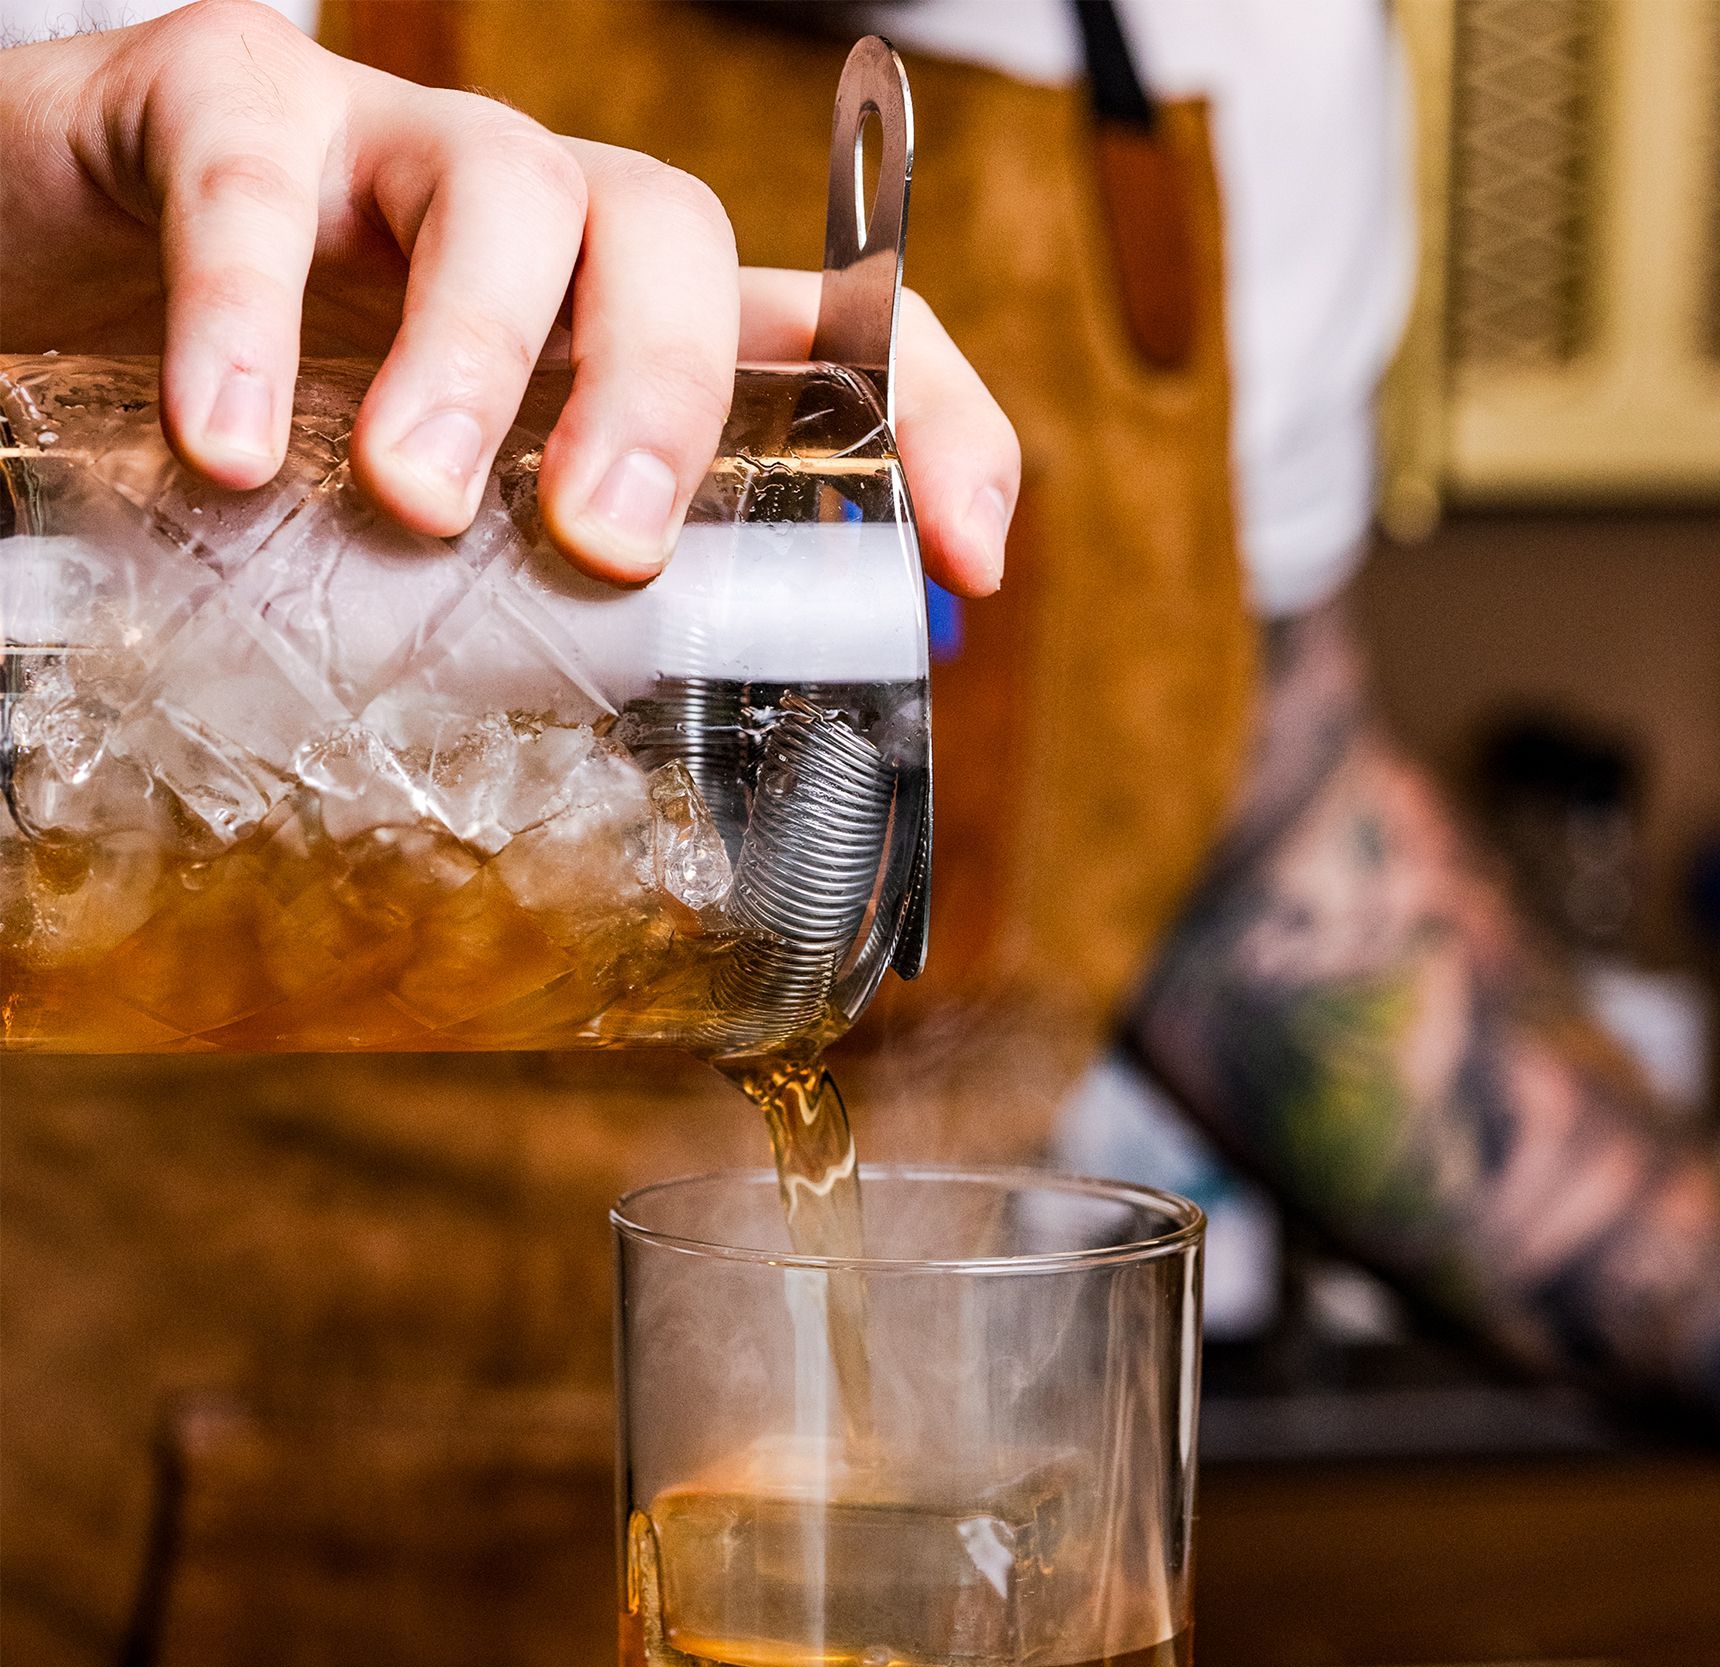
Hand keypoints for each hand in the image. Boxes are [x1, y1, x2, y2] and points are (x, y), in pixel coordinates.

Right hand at [0, 0, 1018, 592]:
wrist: (54, 287)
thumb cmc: (279, 437)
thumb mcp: (431, 549)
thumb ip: (535, 638)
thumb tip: (640, 844)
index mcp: (618, 334)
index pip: (828, 338)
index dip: (927, 421)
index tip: (968, 562)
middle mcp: (542, 229)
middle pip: (676, 246)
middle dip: (671, 393)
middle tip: (607, 545)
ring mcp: (392, 156)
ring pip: (503, 197)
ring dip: (473, 353)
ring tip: (410, 498)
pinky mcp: (226, 108)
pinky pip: (258, 174)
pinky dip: (244, 304)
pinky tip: (223, 441)